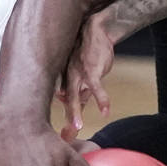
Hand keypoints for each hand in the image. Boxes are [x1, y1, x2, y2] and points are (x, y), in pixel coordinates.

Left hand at [56, 14, 114, 138]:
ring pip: (76, 96)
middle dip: (65, 121)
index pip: (61, 103)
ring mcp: (79, 73)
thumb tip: (74, 105)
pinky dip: (102, 100)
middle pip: (65, 103)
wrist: (97, 28)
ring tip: (76, 127)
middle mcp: (68, 77)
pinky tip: (105, 111)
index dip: (63, 119)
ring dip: (76, 112)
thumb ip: (78, 88)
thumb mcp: (82, 72)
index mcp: (64, 78)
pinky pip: (97, 87)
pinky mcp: (92, 69)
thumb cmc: (90, 51)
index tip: (62, 135)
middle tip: (65, 137)